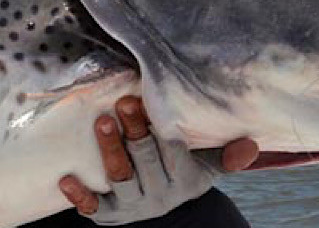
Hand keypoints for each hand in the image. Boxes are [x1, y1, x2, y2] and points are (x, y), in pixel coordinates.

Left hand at [58, 95, 258, 224]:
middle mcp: (158, 192)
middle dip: (135, 132)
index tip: (152, 103)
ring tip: (102, 124)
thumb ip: (227, 157)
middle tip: (124, 104)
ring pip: (120, 177)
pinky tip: (66, 179)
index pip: (173, 151)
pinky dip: (79, 195)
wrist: (164, 216)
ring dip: (110, 151)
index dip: (161, 129)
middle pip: (144, 160)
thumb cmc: (181, 176)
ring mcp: (131, 204)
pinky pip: (93, 207)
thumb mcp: (207, 169)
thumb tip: (252, 145)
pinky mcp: (108, 214)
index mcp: (183, 178)